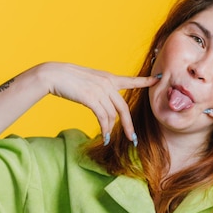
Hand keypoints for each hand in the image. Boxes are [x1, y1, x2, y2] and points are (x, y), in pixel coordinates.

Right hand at [38, 62, 159, 143]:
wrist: (54, 74)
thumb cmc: (68, 79)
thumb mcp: (89, 80)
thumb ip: (100, 89)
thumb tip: (105, 105)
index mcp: (108, 77)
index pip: (131, 80)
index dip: (145, 81)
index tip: (158, 79)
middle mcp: (107, 83)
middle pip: (123, 108)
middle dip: (129, 126)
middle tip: (133, 139)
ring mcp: (100, 90)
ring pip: (112, 115)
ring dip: (111, 129)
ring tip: (108, 138)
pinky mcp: (91, 98)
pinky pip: (103, 117)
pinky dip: (105, 129)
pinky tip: (105, 136)